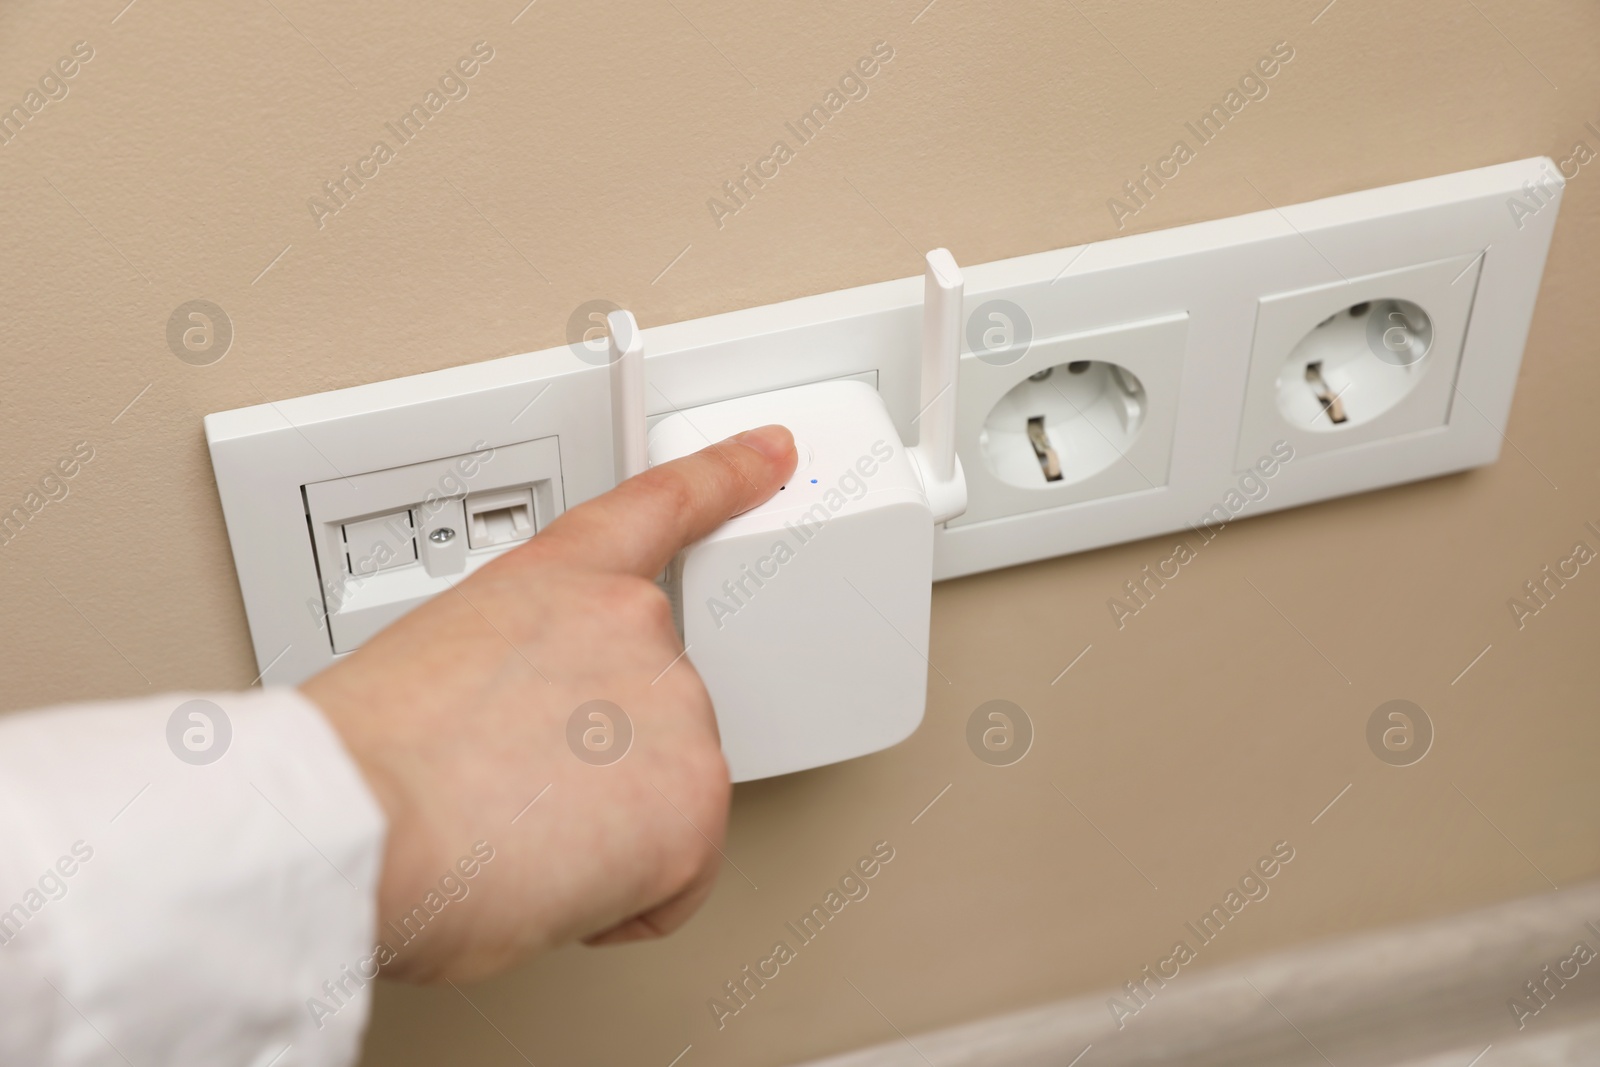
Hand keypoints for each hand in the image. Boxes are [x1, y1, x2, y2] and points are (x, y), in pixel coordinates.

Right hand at [301, 425, 795, 981]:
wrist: (358, 820)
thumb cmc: (364, 765)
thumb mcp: (434, 666)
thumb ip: (513, 675)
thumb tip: (515, 744)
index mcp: (557, 581)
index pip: (661, 508)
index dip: (727, 476)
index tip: (772, 453)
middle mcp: (633, 625)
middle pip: (655, 712)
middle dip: (602, 767)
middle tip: (513, 796)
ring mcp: (676, 708)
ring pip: (666, 798)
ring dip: (608, 837)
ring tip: (517, 839)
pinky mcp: (697, 800)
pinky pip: (679, 879)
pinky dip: (624, 904)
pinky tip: (554, 884)